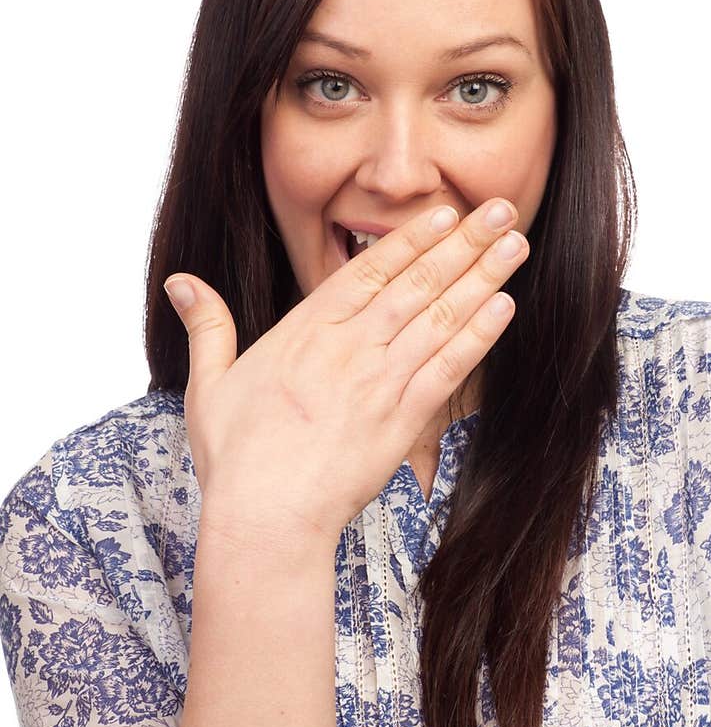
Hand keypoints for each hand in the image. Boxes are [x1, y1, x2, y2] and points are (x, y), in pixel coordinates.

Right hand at [164, 199, 528, 546]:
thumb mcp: (210, 384)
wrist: (267, 516)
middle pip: (416, 283)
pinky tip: (503, 309)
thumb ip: (207, 326)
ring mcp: (380, 382)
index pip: (369, 271)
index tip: (444, 212)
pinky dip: (478, 337)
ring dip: (482, 278)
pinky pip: (448, 369)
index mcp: (306, 331)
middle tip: (501, 210)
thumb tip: (181, 282)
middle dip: (463, 243)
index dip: (412, 238)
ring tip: (514, 244)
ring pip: (440, 317)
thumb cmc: (237, 457)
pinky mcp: (403, 420)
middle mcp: (350, 347)